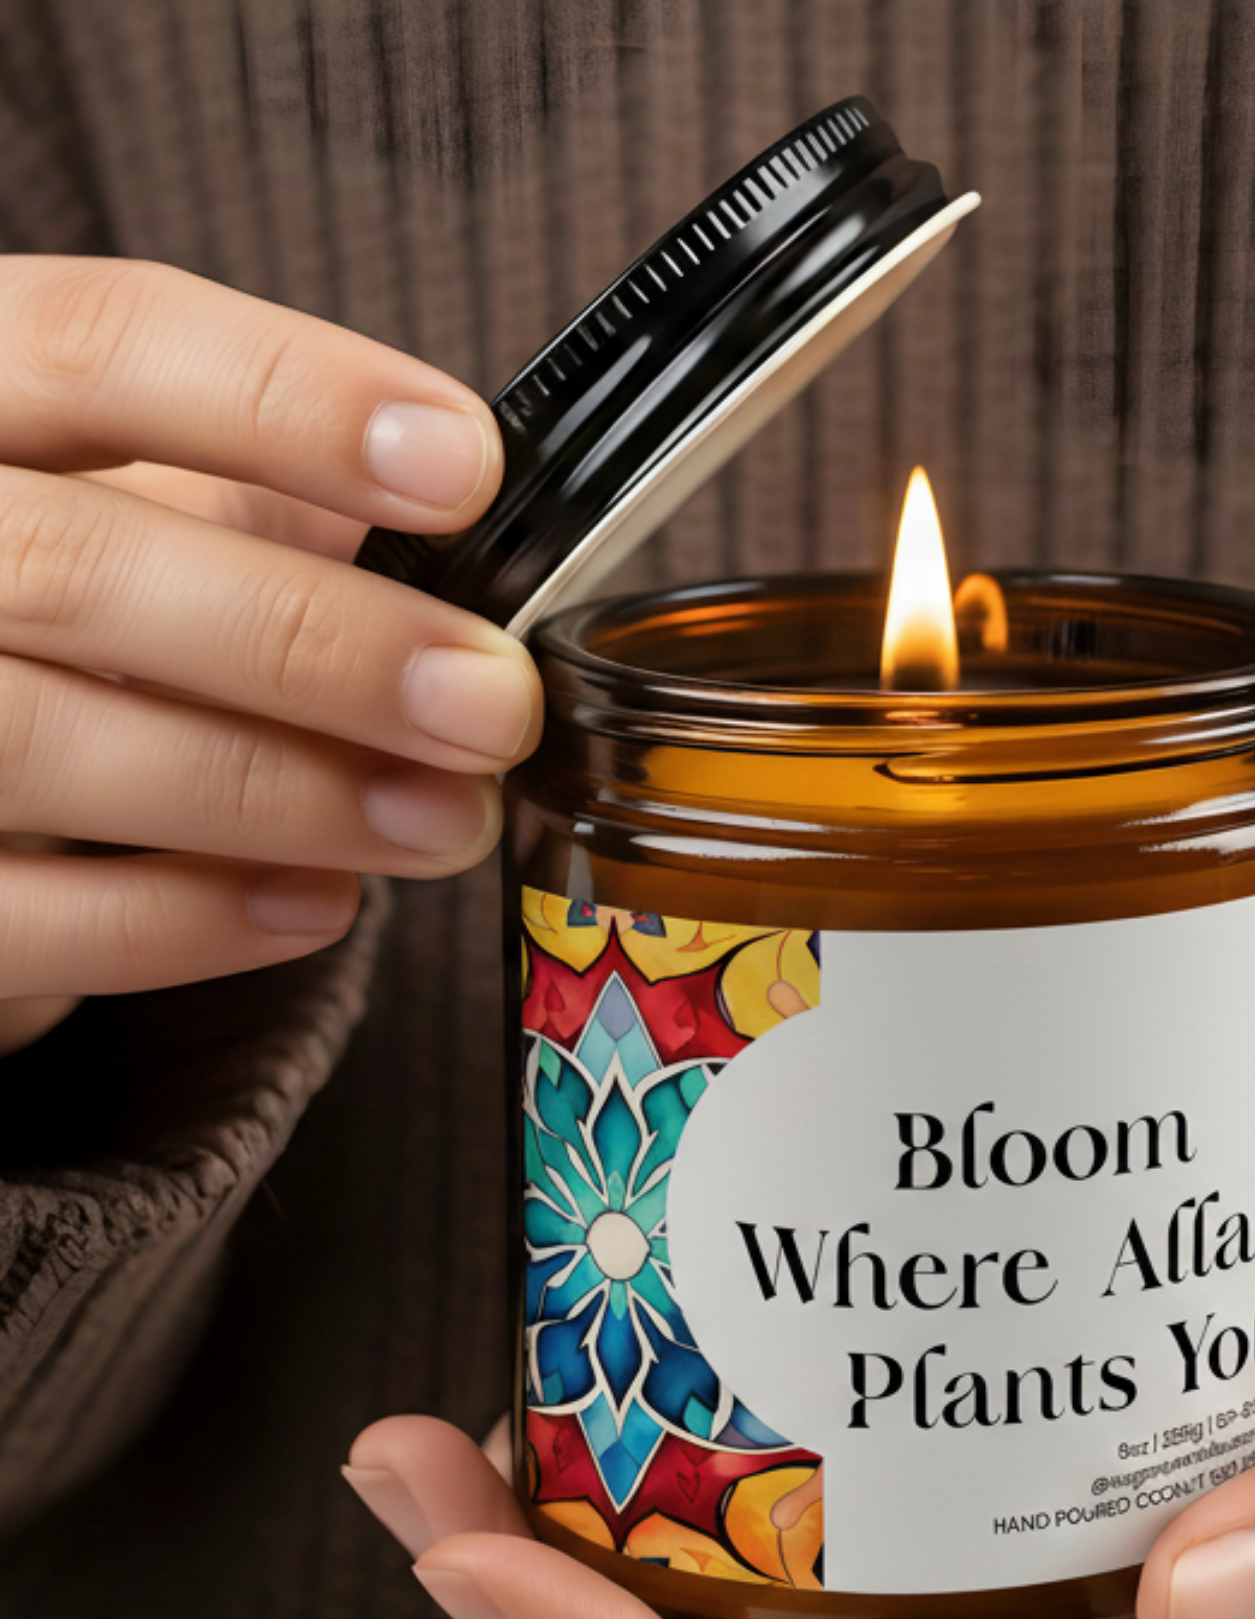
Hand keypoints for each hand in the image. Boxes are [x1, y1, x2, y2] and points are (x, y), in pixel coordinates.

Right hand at [0, 257, 539, 1054]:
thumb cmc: (53, 607)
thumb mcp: (133, 508)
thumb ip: (271, 512)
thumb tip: (484, 569)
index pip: (101, 348)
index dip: (290, 399)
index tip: (465, 468)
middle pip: (76, 566)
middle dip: (316, 643)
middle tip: (490, 704)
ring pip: (40, 740)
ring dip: (281, 793)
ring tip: (442, 820)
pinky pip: (20, 914)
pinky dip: (188, 918)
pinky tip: (322, 902)